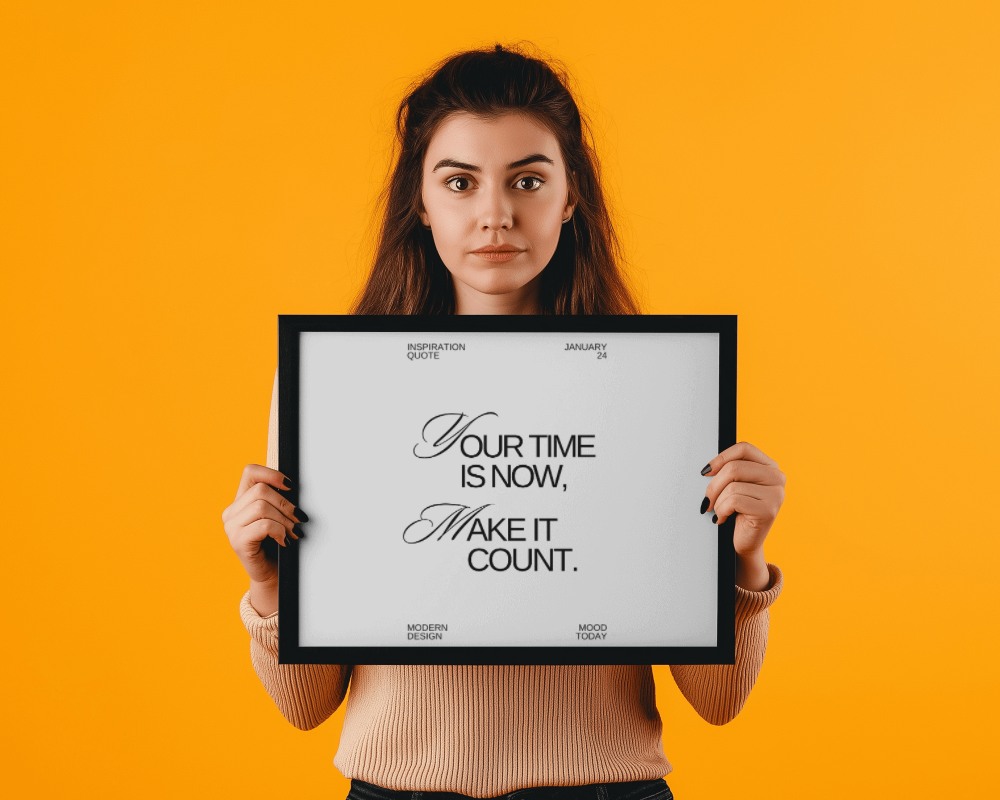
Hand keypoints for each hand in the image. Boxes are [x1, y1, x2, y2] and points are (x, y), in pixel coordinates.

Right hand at [222, 464, 301, 590]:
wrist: (273, 573)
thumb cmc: (277, 542)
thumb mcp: (277, 515)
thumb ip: (278, 499)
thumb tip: (294, 486)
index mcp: (240, 501)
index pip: (250, 472)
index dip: (272, 474)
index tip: (291, 487)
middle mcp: (231, 512)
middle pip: (260, 490)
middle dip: (286, 504)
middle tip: (299, 519)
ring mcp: (231, 527)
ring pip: (261, 507)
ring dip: (285, 519)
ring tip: (294, 532)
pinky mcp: (238, 541)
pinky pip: (264, 525)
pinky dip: (280, 531)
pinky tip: (285, 541)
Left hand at [701, 442, 784, 589]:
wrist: (744, 542)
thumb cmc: (737, 511)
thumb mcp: (735, 485)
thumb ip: (729, 470)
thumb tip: (708, 469)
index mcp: (770, 466)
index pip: (744, 448)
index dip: (721, 457)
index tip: (706, 472)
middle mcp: (777, 477)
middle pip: (734, 467)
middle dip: (714, 485)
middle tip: (707, 500)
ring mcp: (776, 494)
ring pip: (732, 486)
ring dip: (717, 501)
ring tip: (719, 511)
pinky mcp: (769, 510)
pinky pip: (734, 501)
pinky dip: (722, 510)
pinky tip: (723, 518)